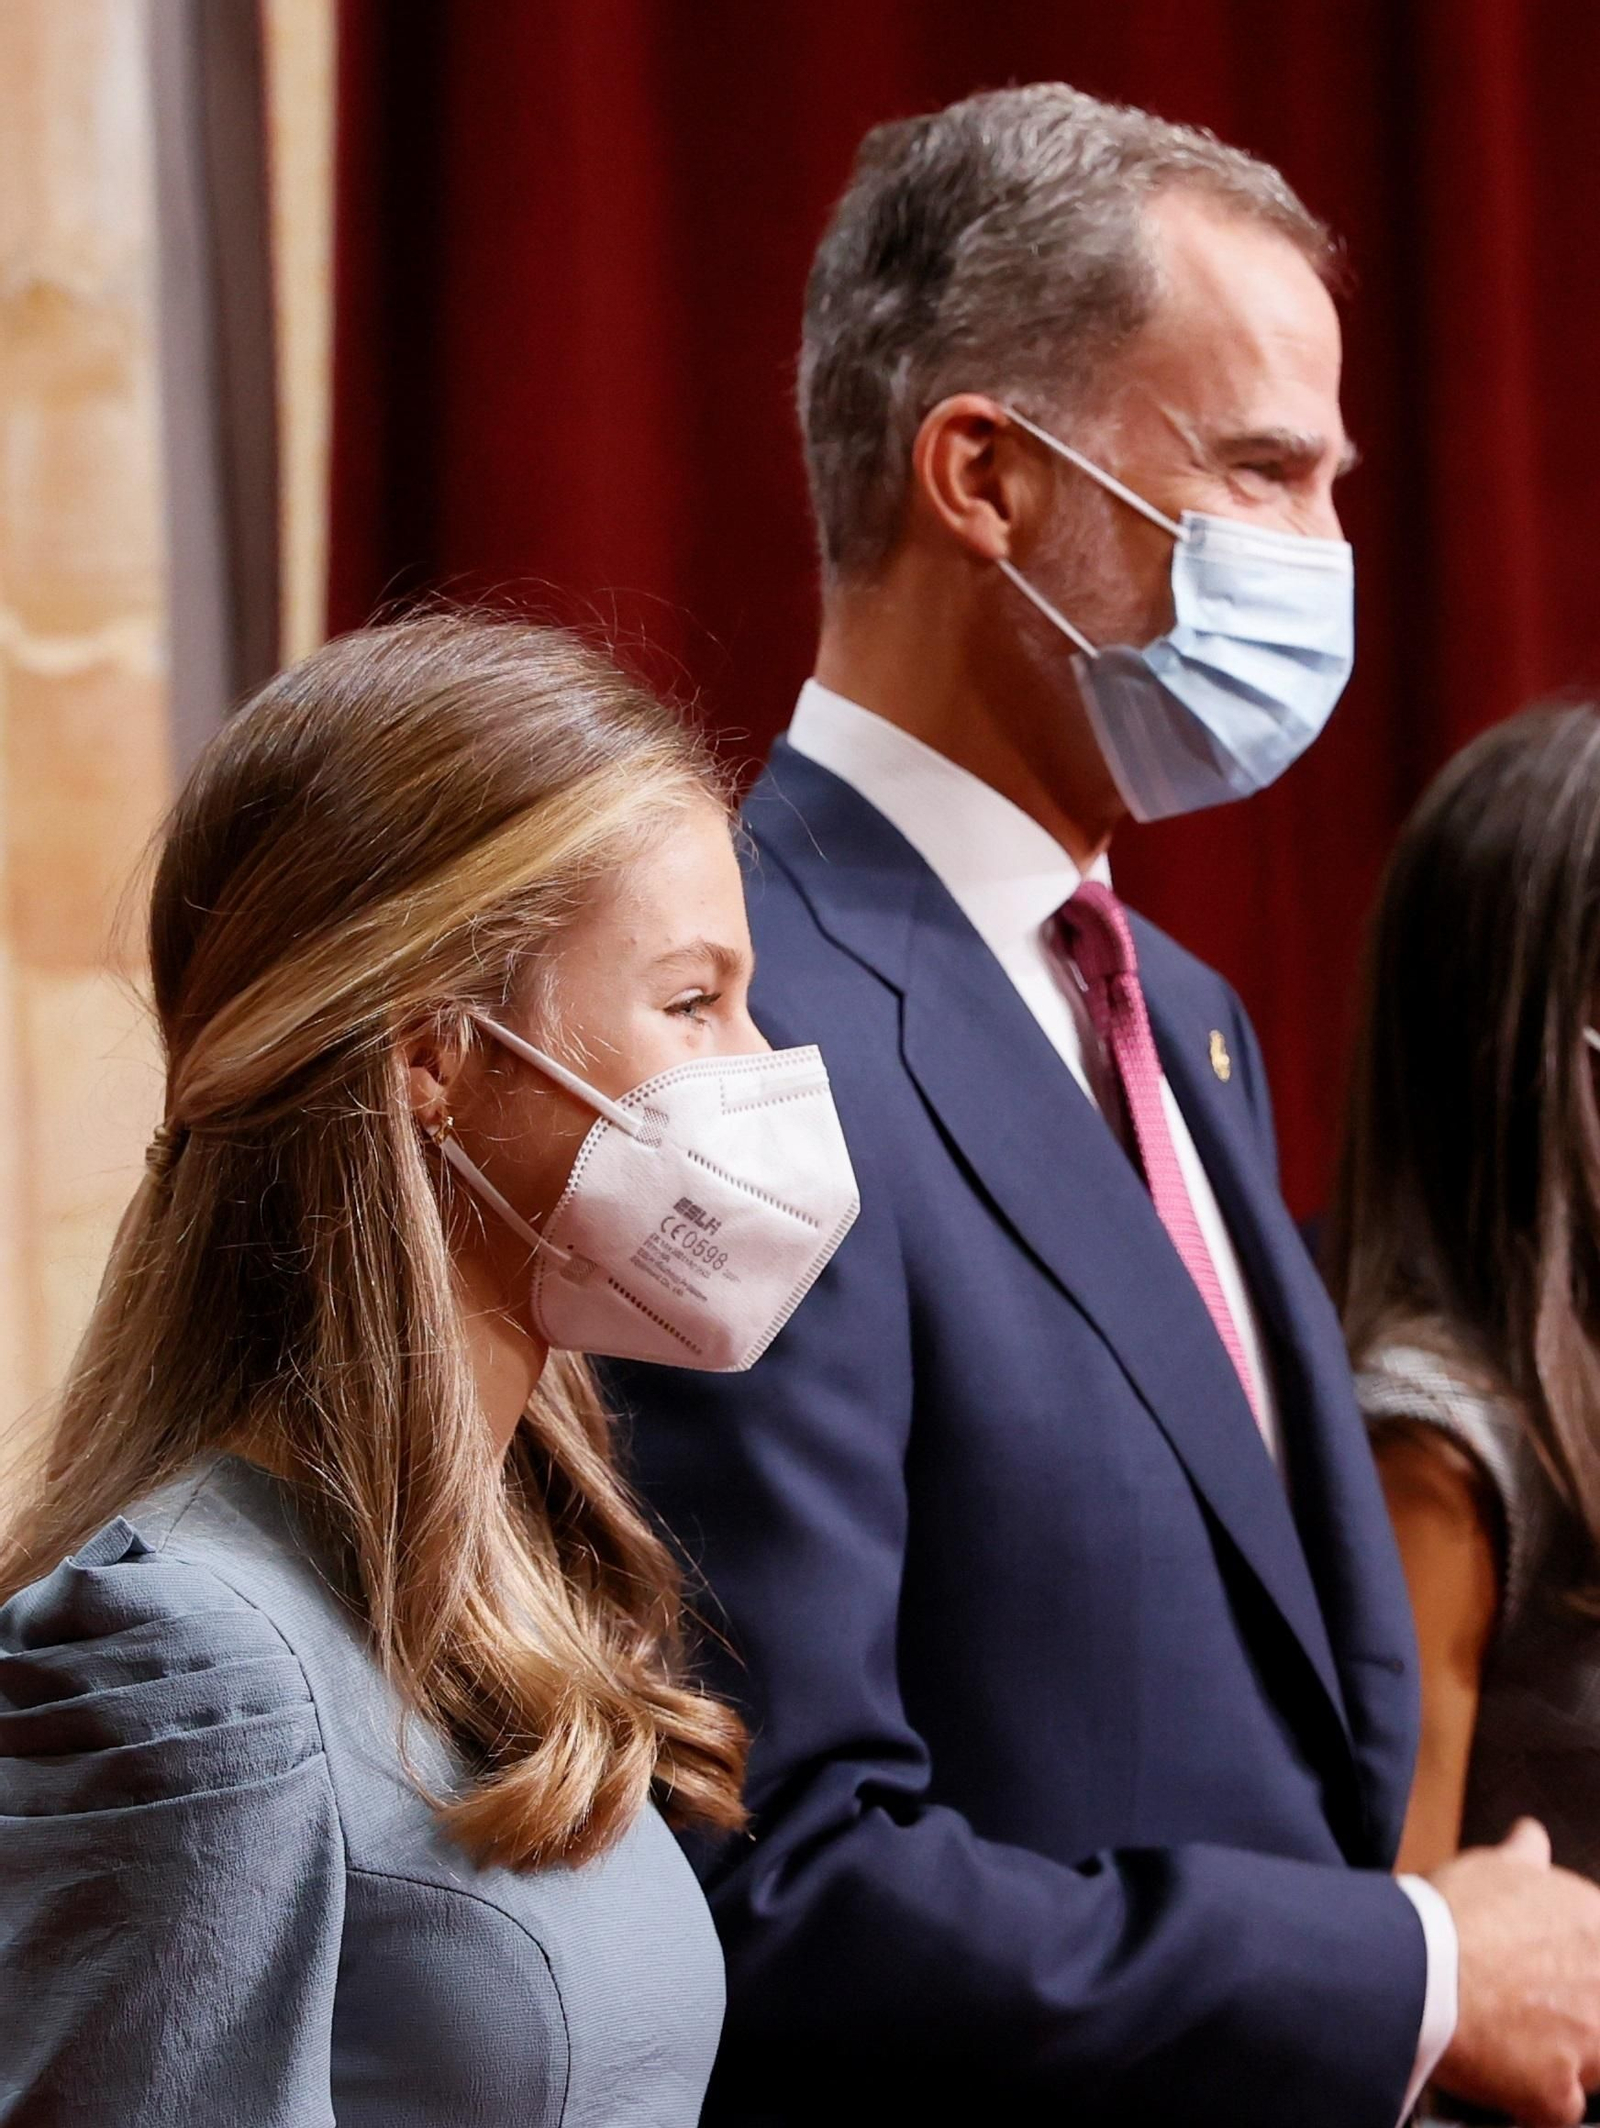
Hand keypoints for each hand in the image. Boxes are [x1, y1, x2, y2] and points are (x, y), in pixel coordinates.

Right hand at [1433, 1818, 1599, 2127]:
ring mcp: (1591, 2044)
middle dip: (1572, 2007)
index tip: (1547, 1968)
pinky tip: (1500, 2064)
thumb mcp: (1494, 1867)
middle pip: (1596, 2006)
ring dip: (1559, 2050)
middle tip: (1524, 1998)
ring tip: (1508, 2031)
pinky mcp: (1559, 2093)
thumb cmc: (1452, 1916)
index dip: (1575, 1964)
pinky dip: (1532, 2093)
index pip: (1596, 1947)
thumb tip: (1531, 1836)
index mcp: (1596, 1923)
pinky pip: (1557, 2104)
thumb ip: (1526, 1855)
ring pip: (1591, 2060)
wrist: (1417, 1969)